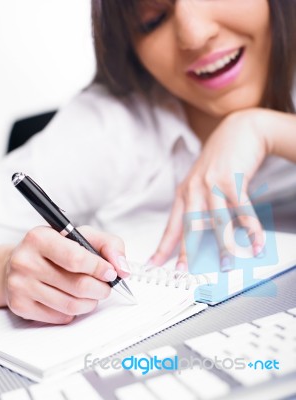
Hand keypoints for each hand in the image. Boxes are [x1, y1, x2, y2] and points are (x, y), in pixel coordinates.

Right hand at [4, 226, 129, 323]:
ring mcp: (20, 285)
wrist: (18, 262)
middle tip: (105, 286)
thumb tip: (123, 269)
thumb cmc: (55, 248)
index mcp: (40, 238)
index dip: (100, 268)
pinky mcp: (20, 306)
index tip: (111, 272)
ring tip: (93, 293)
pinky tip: (73, 299)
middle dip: (101, 288)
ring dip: (91, 302)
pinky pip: (60, 317)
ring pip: (71, 305)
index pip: (76, 259)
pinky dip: (75, 311)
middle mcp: (26, 261)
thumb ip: (108, 245)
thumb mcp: (82, 236)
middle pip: (78, 285)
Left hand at [151, 109, 269, 270]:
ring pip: (216, 221)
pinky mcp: (233, 180)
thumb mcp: (201, 182)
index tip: (154, 263)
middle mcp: (195, 189)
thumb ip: (200, 207)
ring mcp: (213, 185)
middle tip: (184, 271)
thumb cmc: (220, 161)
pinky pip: (242, 210)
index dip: (163, 246)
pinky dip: (250, 229)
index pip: (171, 225)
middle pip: (189, 226)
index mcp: (184, 192)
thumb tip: (204, 237)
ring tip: (226, 266)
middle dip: (186, 251)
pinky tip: (255, 244)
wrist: (238, 131)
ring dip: (223, 246)